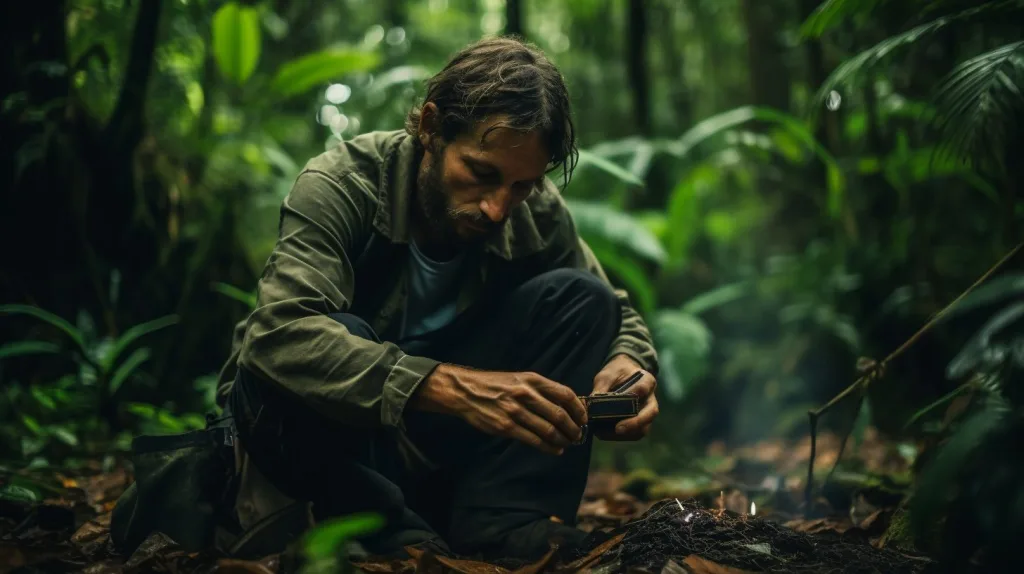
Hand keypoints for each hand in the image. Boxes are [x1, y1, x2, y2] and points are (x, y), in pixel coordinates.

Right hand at [412, 364, 587, 454]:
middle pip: (560, 415)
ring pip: (549, 430)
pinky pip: (534, 440)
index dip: (579, 409)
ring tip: (568, 444)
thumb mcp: (520, 378)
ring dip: (563, 440)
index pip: (565, 394)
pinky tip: (555, 450)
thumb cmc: (496, 385)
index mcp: (532, 380)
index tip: (584, 418)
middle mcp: (526, 394)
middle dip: (573, 429)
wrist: (466, 391)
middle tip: (578, 436)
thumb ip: (541, 390)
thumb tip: (566, 404)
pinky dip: (549, 448)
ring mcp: (516, 411)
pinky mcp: (506, 427)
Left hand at [591, 354, 657, 440]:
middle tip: (618, 429)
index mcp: (646, 381)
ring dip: (626, 433)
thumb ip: (602, 387)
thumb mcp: (607, 375)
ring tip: (605, 433)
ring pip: (644, 428)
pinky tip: (604, 434)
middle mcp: (651, 398)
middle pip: (650, 413)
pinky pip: (635, 433)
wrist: (623, 375)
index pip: (643, 389)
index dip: (631, 397)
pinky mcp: (640, 422)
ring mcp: (647, 412)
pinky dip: (621, 437)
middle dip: (635, 423)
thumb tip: (591, 405)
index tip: (618, 403)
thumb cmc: (616, 373)